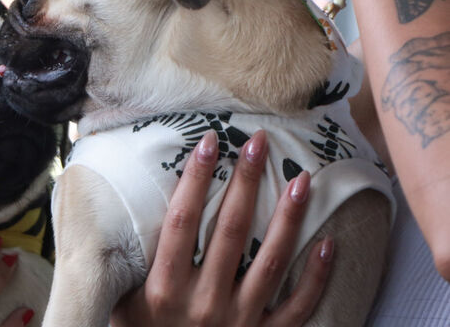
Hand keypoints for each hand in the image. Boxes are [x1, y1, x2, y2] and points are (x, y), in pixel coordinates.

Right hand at [110, 130, 332, 326]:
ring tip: (301, 180)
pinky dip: (316, 278)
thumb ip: (133, 262)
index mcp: (164, 289)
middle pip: (229, 230)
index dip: (195, 178)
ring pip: (270, 262)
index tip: (208, 142)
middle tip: (258, 142)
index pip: (181, 221)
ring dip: (287, 219)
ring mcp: (238, 322)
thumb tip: (126, 207)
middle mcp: (203, 303)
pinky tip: (328, 243)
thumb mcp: (122, 301)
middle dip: (245, 181)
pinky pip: (297, 307)